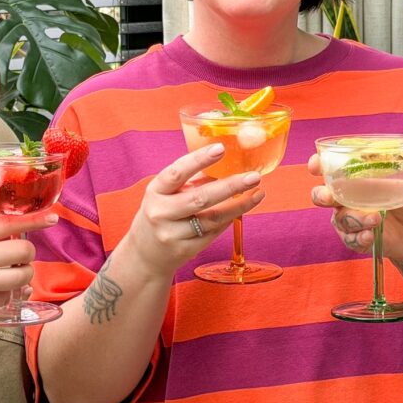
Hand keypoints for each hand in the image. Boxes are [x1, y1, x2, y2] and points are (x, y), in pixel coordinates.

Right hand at [0, 211, 57, 329]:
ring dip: (24, 274)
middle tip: (22, 256)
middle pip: (22, 251)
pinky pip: (9, 296)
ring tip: (14, 273)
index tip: (52, 218)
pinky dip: (9, 293)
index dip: (33, 220)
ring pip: (21, 276)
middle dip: (29, 254)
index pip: (6, 224)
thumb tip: (18, 234)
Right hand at [121, 143, 264, 276]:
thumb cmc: (161, 213)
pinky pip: (214, 232)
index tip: (221, 148)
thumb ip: (191, 179)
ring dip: (239, 205)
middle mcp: (161, 213)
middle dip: (230, 186)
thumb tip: (226, 160)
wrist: (145, 254)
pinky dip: (229, 219)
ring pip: (213, 218)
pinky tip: (242, 209)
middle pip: (200, 198)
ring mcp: (172, 234)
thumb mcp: (166, 192)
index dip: (199, 159)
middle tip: (254, 176)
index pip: (177, 172)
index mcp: (155, 191)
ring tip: (258, 193)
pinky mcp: (185, 251)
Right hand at [309, 154, 402, 261]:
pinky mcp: (357, 238)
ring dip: (354, 219)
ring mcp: (351, 219)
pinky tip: (371, 236)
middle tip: (330, 197)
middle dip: (321, 195)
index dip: (318, 165)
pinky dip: (359, 238)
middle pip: (321, 195)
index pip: (330, 168)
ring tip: (376, 219)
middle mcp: (348, 197)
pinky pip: (349, 239)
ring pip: (338, 219)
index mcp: (357, 178)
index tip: (316, 165)